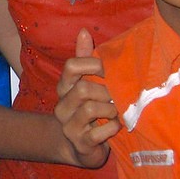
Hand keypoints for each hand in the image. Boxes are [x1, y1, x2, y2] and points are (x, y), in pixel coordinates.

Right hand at [54, 29, 118, 168]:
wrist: (79, 147)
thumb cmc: (87, 110)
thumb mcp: (86, 84)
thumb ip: (85, 59)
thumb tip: (83, 31)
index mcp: (64, 87)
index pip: (71, 67)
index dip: (92, 65)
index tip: (108, 70)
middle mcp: (62, 105)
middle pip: (82, 88)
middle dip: (106, 92)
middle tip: (118, 96)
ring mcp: (68, 126)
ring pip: (89, 109)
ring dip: (110, 110)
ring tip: (117, 112)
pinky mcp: (80, 143)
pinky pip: (98, 133)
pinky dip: (112, 128)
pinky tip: (116, 127)